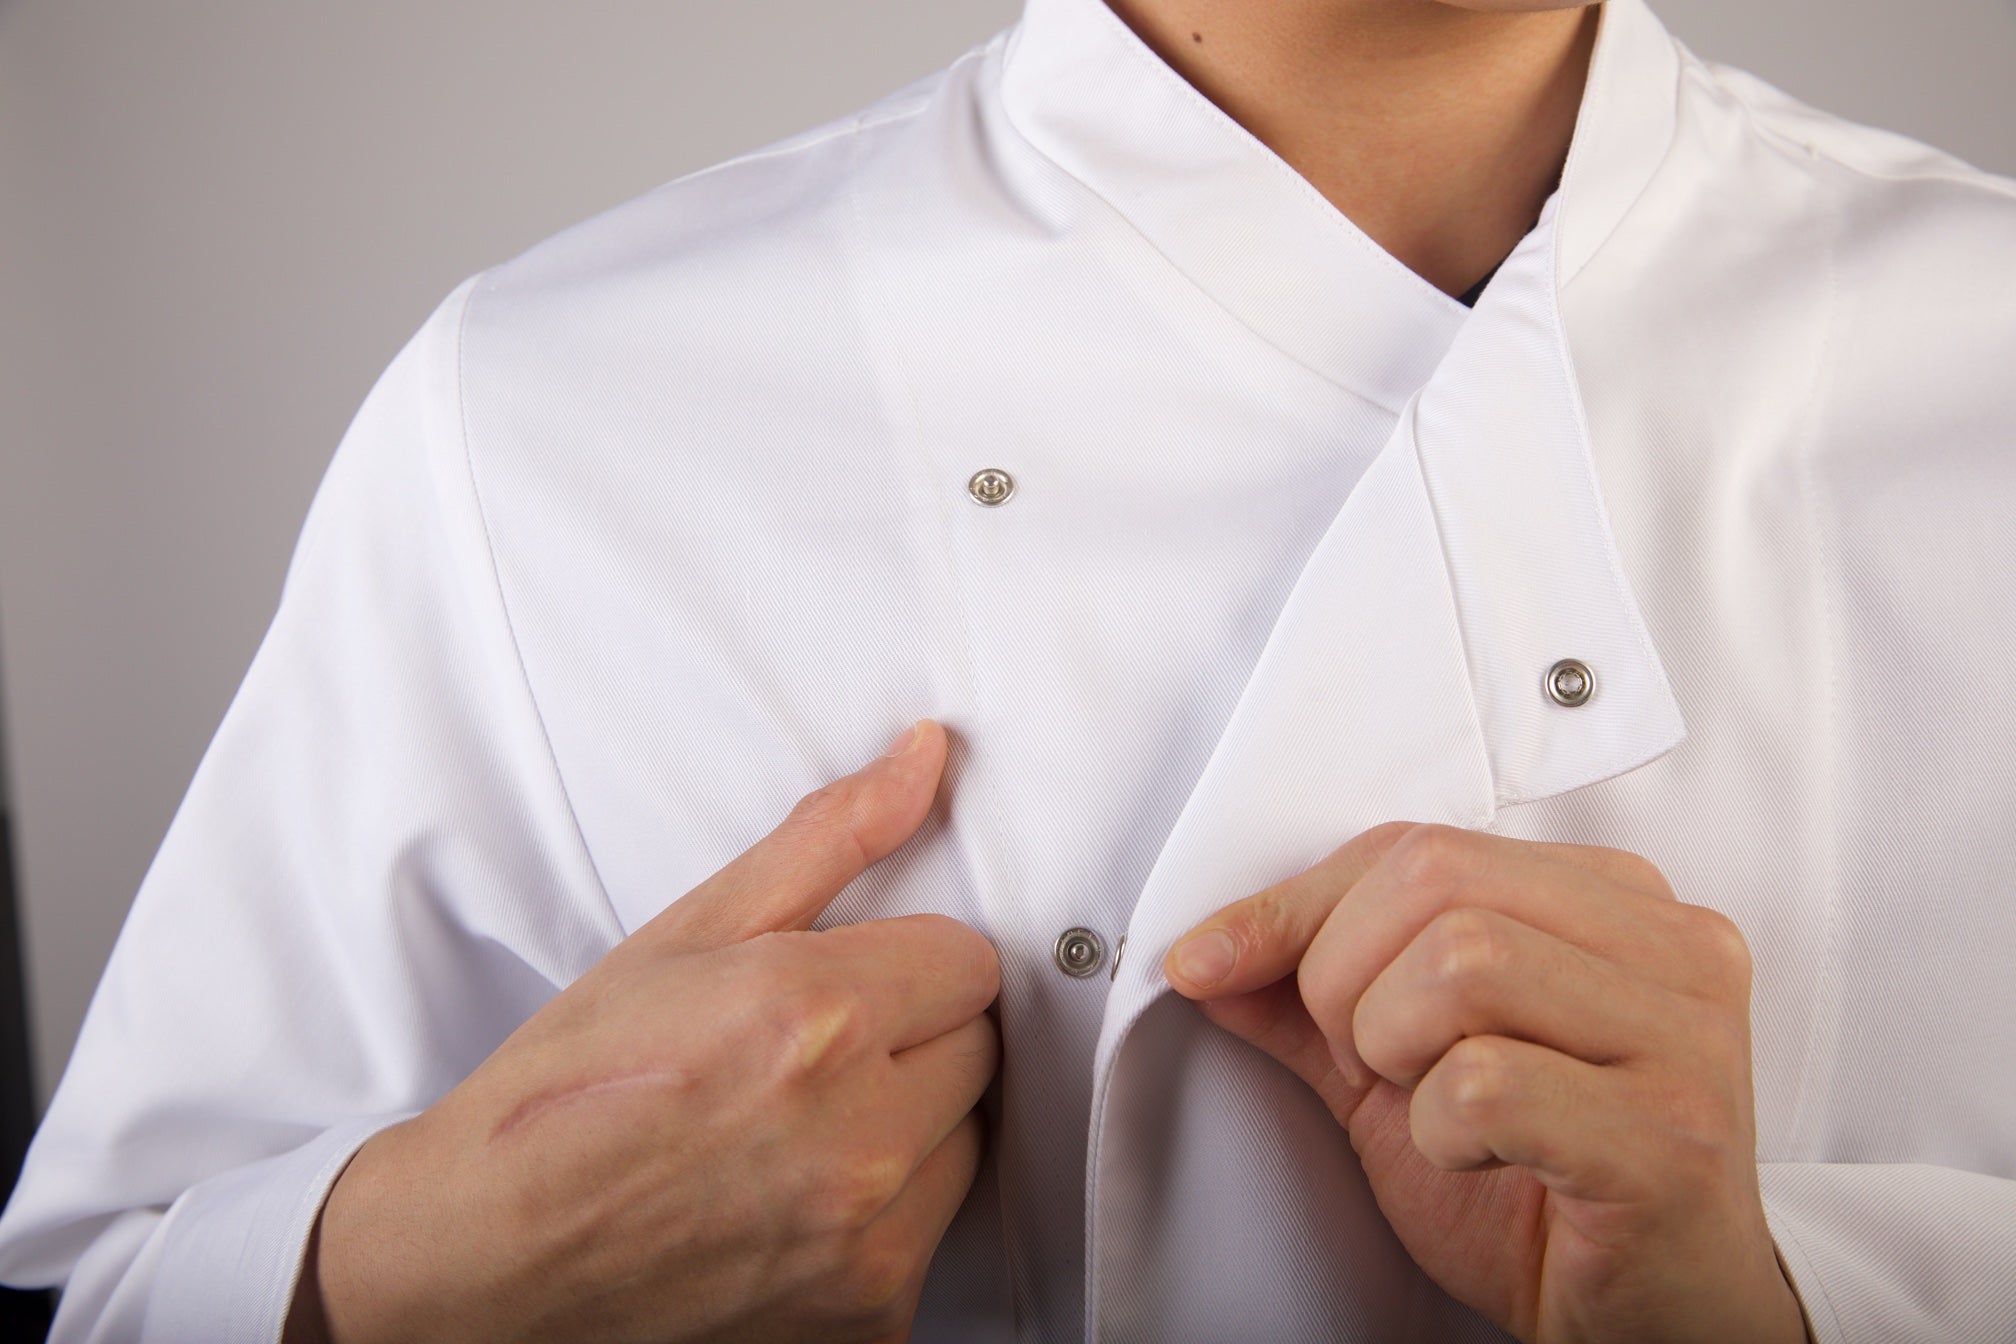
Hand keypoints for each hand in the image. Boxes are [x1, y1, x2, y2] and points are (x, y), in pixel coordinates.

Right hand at [287, 718, 998, 1343]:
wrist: (486, 1254)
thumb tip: (925, 759)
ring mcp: (865, 1241)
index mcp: (817, 1019)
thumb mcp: (687, 933)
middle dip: (910, 1042)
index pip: (972, 963)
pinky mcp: (867, 1321)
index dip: (906, 966)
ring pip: (964, 1146)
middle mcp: (858, 1137)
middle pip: (976, 1052)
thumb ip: (829, 839)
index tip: (845, 986)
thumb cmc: (570, 1091)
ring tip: (796, 1129)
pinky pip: (929, 1238)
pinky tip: (793, 1203)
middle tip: (808, 1057)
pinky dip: (882, 1221)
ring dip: (908, 1131)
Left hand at [1163, 821, 1811, 1343]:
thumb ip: (1312, 1001)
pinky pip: (1487, 1082)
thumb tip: (1205, 954)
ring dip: (1395, 1050)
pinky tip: (1476, 1160)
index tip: (1209, 963)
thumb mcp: (1404, 1070)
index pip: (1418, 845)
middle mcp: (1671, 946)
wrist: (1655, 1322)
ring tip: (1434, 1111)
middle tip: (1367, 1065)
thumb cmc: (1541, 1187)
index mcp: (1615, 901)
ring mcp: (1685, 1037)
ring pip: (1463, 960)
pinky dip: (1439, 1131)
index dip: (1292, 906)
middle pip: (1434, 879)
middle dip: (1343, 976)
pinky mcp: (1670, 1136)